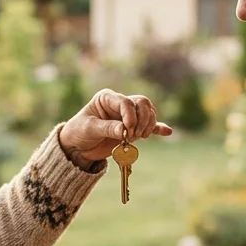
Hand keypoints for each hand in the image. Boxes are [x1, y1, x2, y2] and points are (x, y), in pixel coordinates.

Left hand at [58, 89, 173, 169]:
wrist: (77, 147)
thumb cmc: (79, 132)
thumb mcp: (89, 129)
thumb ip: (107, 128)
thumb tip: (125, 130)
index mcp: (107, 98)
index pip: (126, 101)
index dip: (130, 114)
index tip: (128, 129)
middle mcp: (120, 105)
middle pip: (142, 103)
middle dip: (142, 118)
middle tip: (135, 134)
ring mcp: (128, 117)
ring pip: (148, 113)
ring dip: (149, 124)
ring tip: (140, 137)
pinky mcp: (133, 129)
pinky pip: (149, 126)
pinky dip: (158, 129)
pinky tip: (167, 132)